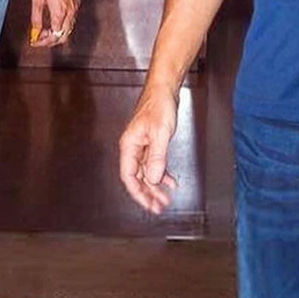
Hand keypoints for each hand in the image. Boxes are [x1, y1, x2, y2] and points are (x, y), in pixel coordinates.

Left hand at [29, 0, 79, 46]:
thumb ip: (36, 17)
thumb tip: (35, 30)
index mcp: (60, 13)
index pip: (54, 36)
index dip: (43, 42)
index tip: (35, 42)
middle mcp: (70, 12)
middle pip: (64, 36)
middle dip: (51, 41)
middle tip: (40, 39)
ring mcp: (75, 7)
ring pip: (69, 28)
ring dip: (57, 33)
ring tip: (45, 31)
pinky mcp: (76, 1)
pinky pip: (71, 19)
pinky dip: (62, 25)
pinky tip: (54, 21)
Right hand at [119, 82, 179, 213]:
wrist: (163, 90)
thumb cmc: (158, 106)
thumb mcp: (161, 134)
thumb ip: (156, 157)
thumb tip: (153, 179)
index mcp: (129, 145)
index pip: (129, 175)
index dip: (138, 192)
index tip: (148, 204)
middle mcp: (133, 147)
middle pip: (137, 176)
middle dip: (147, 193)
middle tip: (159, 207)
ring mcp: (142, 145)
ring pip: (145, 172)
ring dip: (155, 186)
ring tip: (165, 199)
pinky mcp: (151, 142)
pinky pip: (153, 163)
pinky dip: (161, 174)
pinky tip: (170, 181)